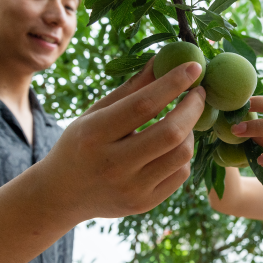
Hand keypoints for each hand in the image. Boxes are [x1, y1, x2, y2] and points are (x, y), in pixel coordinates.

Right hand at [42, 59, 205, 219]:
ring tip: (182, 120)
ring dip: (190, 131)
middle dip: (193, 108)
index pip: (144, 105)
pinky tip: (173, 145)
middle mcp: (113, 165)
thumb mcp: (97, 112)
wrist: (63, 194)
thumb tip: (164, 58)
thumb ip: (132, 87)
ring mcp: (131, 189)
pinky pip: (181, 174)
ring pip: (182, 155)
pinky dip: (183, 154)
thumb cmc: (82, 143)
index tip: (194, 67)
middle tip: (199, 92)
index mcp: (95, 135)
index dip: (173, 83)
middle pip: (170, 132)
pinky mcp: (144, 204)